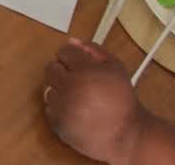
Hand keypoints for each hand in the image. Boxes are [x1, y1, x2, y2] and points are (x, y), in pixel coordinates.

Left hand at [43, 38, 147, 164]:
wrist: (126, 134)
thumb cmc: (122, 100)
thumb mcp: (115, 67)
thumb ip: (94, 50)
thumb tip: (72, 41)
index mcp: (84, 71)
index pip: (64, 52)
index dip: (72, 56)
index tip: (77, 63)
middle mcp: (70, 88)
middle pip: (51, 68)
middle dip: (63, 70)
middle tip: (77, 79)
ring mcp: (62, 107)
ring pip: (48, 88)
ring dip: (60, 90)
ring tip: (78, 96)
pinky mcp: (58, 124)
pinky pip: (49, 108)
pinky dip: (59, 108)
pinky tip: (74, 110)